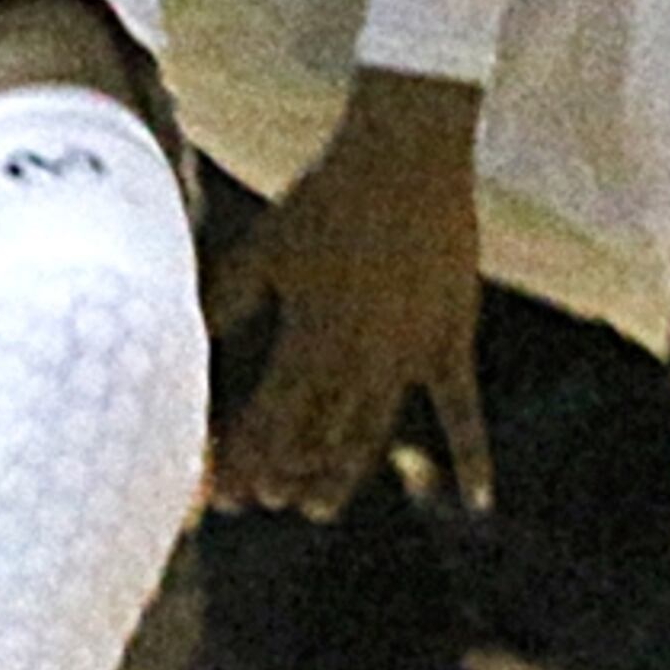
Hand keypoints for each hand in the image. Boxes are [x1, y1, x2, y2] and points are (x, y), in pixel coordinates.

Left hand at [207, 70, 486, 522]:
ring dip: (341, 477)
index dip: (243, 460)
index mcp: (309, 337)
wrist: (405, 159)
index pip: (269, 420)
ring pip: (372, 436)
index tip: (220, 493)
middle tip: (264, 500)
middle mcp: (359, 359)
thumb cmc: (326, 197)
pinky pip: (463, 411)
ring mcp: (410, 357)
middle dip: (284, 475)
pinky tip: (479, 503)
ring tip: (316, 509)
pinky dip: (473, 458)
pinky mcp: (451, 342)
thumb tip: (190, 343)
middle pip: (316, 439)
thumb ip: (227, 300)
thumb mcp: (263, 247)